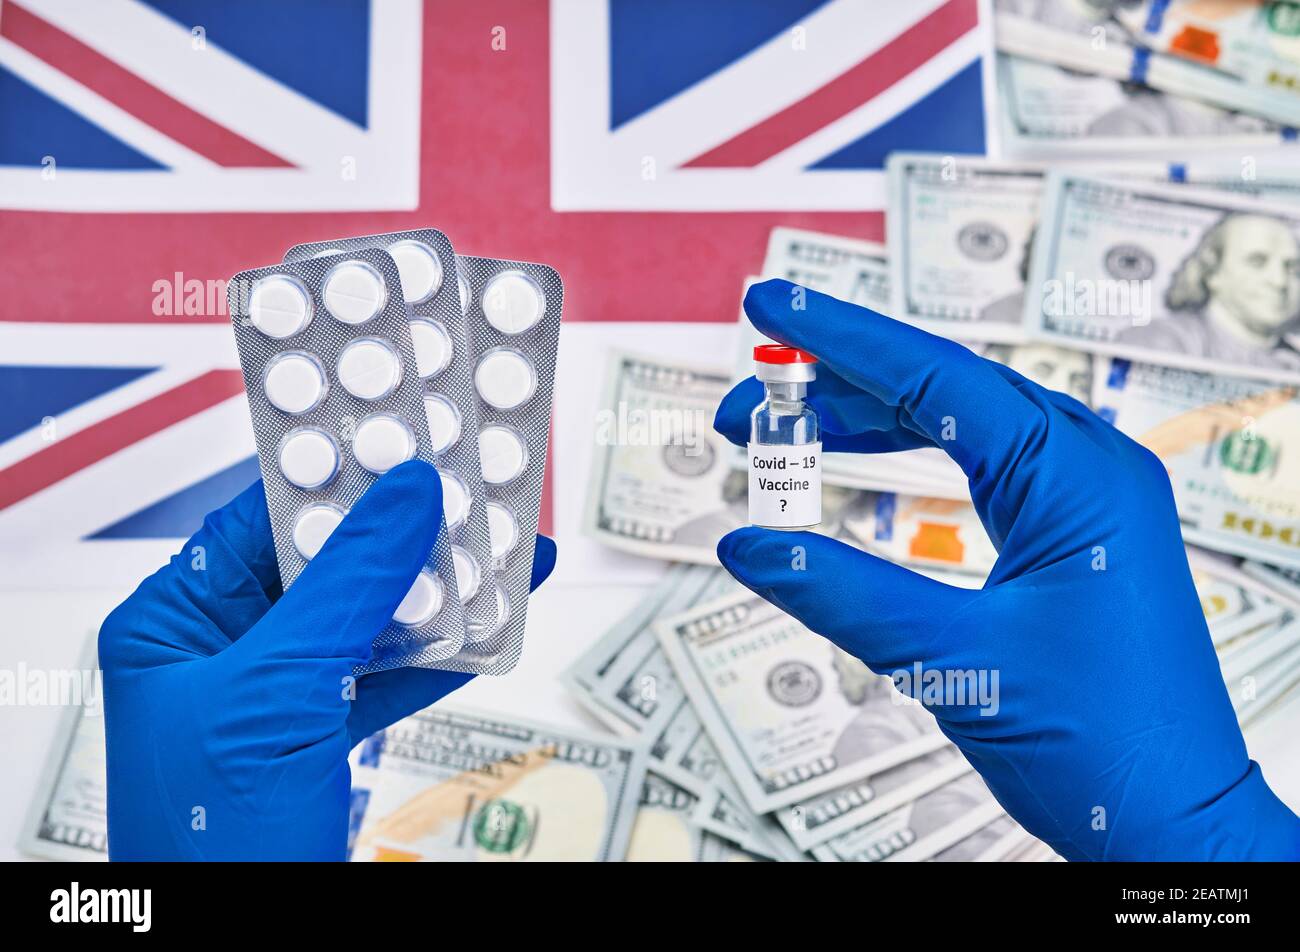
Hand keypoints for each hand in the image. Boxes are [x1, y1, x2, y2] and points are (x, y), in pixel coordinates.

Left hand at [99, 460, 555, 859]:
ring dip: (438, 590)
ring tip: (500, 548)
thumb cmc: (215, 846)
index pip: (258, 520)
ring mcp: (276, 700)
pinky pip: (390, 677)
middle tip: (472, 489)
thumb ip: (348, 588)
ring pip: (369, 620)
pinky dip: (443, 653)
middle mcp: (222, 655)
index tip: (404, 439)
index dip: (335, 476)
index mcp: (173, 627)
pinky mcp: (323, 740)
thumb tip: (404, 496)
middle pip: (325, 565)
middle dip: (404, 532)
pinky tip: (492, 623)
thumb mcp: (279, 692)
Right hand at [714, 279, 1299, 860]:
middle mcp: (1088, 469)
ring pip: (958, 427)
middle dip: (837, 385)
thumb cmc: (1107, 747)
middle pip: (941, 391)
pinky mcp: (1071, 534)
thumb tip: (750, 545)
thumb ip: (842, 594)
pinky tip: (859, 464)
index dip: (841, 338)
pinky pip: (977, 468)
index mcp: (1077, 476)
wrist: (1176, 823)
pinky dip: (907, 462)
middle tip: (752, 393)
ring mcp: (1085, 500)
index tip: (771, 305)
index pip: (936, 377)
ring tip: (784, 433)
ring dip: (867, 423)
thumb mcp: (956, 661)